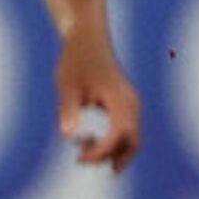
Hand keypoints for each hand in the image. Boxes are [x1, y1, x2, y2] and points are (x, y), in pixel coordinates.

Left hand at [57, 36, 141, 171]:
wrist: (87, 38)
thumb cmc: (76, 60)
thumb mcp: (67, 84)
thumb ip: (68, 109)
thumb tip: (66, 135)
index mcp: (120, 98)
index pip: (120, 134)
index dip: (102, 151)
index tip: (79, 156)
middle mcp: (131, 103)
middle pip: (133, 142)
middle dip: (109, 157)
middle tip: (80, 160)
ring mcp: (131, 104)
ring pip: (131, 139)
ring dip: (110, 151)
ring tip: (81, 151)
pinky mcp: (126, 105)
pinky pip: (126, 131)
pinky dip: (111, 142)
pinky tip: (88, 142)